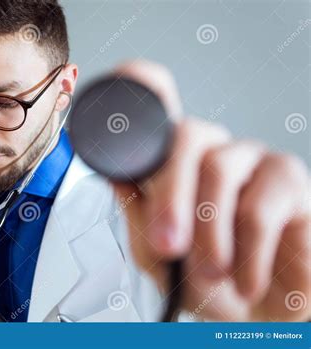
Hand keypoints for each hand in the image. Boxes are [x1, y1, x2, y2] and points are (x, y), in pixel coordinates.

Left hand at [113, 60, 309, 321]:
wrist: (256, 317)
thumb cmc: (205, 280)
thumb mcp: (158, 256)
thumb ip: (138, 216)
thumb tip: (115, 176)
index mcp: (173, 162)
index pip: (158, 104)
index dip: (139, 85)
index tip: (121, 86)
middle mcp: (212, 150)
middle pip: (187, 134)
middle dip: (170, 195)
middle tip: (167, 245)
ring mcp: (251, 160)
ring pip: (219, 168)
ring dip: (209, 231)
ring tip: (209, 273)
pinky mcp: (289, 181)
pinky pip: (260, 205)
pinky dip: (247, 252)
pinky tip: (245, 280)